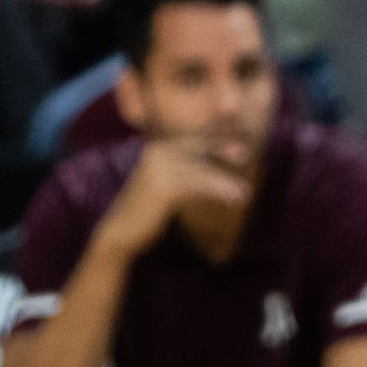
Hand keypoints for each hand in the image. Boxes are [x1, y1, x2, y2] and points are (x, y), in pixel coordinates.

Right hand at [93, 138, 253, 257]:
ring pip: (201, 168)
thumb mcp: (164, 184)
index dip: (215, 136)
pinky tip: (234, 200)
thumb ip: (182, 172)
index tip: (238, 138)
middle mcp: (156, 152)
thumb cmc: (145, 210)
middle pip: (197, 145)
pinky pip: (198, 185)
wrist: (120, 231)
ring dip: (225, 180)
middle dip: (222, 147)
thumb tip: (209, 168)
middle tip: (245, 154)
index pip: (191, 137)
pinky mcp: (163, 187)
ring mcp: (158, 168)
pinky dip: (219, 191)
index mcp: (156, 148)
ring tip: (245, 192)